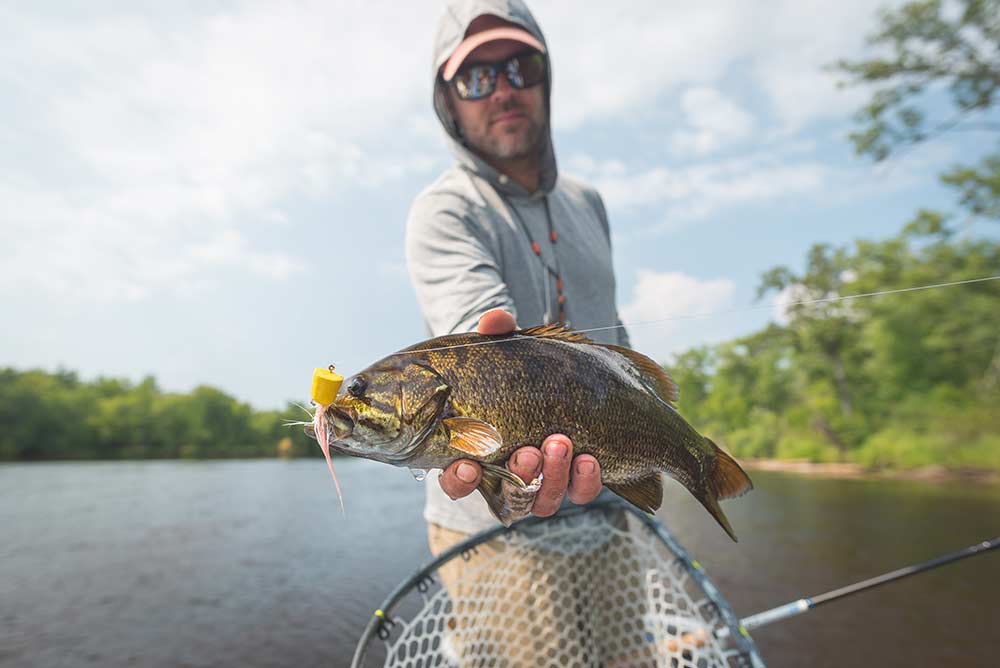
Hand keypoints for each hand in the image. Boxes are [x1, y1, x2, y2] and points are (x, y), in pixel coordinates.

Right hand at [438, 309, 602, 515]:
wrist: (575, 384)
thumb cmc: (523, 374)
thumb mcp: (509, 353)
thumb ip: (497, 337)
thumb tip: (495, 320)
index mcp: (478, 452)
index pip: (457, 480)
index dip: (459, 480)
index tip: (468, 466)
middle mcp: (509, 477)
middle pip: (506, 495)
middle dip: (519, 475)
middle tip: (528, 452)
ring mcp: (543, 484)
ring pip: (542, 500)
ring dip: (551, 476)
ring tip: (559, 442)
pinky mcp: (576, 483)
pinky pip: (579, 494)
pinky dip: (583, 480)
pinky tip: (589, 458)